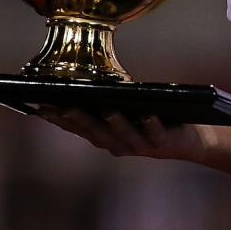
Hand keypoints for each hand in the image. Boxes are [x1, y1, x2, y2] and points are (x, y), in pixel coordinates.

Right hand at [36, 107, 206, 162]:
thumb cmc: (151, 119)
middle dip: (80, 120)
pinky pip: (157, 134)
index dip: (59, 120)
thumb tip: (80, 84)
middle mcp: (119, 145)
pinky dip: (151, 125)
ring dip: (115, 124)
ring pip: (125, 135)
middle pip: (97, 133)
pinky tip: (148, 115)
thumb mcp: (124, 110)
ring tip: (107, 110)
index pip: (78, 129)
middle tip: (64, 106)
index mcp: (106, 137)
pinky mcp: (164, 142)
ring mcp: (141, 145)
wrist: (190, 139)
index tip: (40, 106)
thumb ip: (103, 103)